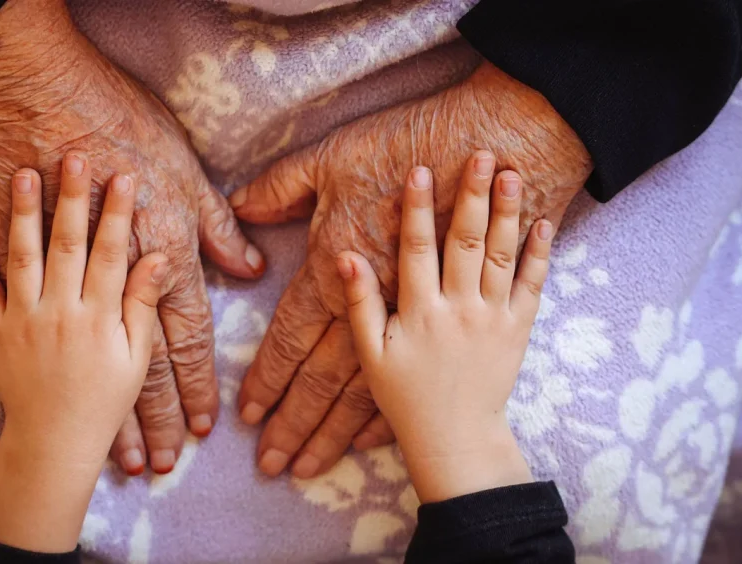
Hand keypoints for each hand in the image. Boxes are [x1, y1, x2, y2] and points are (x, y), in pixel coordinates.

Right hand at [0, 0, 263, 475]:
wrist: (30, 95)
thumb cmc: (115, 123)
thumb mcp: (185, 170)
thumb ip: (216, 226)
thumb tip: (249, 267)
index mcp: (163, 255)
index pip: (188, 337)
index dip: (197, 385)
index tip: (204, 426)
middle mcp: (115, 282)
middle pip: (143, 367)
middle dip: (157, 420)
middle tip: (165, 465)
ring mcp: (64, 281)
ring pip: (92, 365)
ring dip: (109, 415)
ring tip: (121, 458)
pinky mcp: (19, 267)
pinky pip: (49, 346)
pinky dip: (46, 369)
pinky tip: (51, 397)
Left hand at [0, 152, 166, 550]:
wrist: (51, 442)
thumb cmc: (102, 401)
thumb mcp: (135, 358)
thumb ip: (143, 306)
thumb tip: (162, 261)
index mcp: (98, 317)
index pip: (112, 255)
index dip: (119, 214)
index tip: (125, 176)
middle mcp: (60, 312)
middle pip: (67, 245)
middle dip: (72, 198)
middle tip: (74, 155)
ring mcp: (22, 318)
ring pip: (22, 257)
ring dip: (22, 213)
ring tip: (23, 171)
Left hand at [232, 61, 590, 477]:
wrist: (501, 142)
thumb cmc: (410, 142)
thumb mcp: (331, 157)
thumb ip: (282, 187)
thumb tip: (241, 209)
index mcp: (333, 267)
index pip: (289, 338)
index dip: (267, 378)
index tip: (248, 415)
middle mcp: (369, 305)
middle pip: (322, 381)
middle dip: (295, 426)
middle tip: (271, 467)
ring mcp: (417, 317)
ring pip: (363, 392)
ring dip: (333, 434)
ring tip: (309, 468)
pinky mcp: (453, 317)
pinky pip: (418, 374)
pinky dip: (390, 412)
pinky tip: (368, 442)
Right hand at [340, 156, 552, 501]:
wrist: (455, 436)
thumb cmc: (405, 395)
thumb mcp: (371, 353)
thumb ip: (359, 303)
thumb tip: (345, 258)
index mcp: (419, 311)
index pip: (416, 249)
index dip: (417, 208)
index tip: (418, 169)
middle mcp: (458, 308)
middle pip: (464, 242)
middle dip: (472, 195)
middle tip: (482, 153)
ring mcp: (492, 317)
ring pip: (500, 256)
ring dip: (508, 213)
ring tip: (513, 173)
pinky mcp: (518, 329)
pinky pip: (532, 286)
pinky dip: (540, 254)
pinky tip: (545, 222)